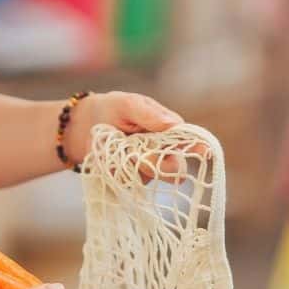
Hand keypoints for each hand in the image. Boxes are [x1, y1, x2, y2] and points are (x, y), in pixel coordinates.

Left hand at [64, 92, 211, 181]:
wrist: (85, 126)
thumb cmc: (113, 109)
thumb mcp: (128, 104)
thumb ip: (149, 114)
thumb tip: (171, 124)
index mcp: (170, 132)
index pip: (189, 141)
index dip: (198, 147)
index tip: (203, 152)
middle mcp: (163, 154)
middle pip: (173, 169)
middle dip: (160, 165)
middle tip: (138, 153)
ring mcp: (147, 170)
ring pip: (149, 177)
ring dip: (132, 165)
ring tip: (116, 147)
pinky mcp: (130, 182)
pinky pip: (129, 184)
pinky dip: (117, 172)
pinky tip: (109, 159)